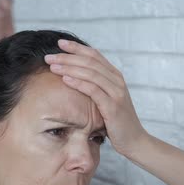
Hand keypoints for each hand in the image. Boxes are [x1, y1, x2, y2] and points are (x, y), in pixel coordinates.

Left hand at [44, 39, 147, 156]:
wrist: (134, 140)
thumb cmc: (116, 121)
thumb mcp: (106, 100)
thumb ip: (95, 87)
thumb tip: (74, 78)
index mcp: (115, 76)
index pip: (94, 55)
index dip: (76, 47)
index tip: (59, 43)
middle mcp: (117, 80)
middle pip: (90, 61)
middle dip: (67, 57)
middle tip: (49, 56)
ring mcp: (116, 92)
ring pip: (90, 73)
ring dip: (69, 67)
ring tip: (52, 66)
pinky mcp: (113, 106)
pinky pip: (93, 90)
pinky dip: (78, 82)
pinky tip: (65, 79)